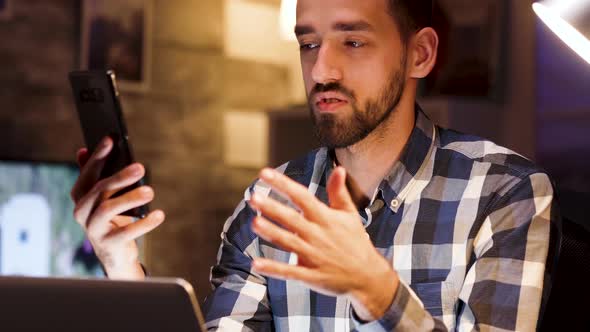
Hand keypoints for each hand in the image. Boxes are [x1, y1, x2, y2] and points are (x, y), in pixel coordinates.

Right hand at [70, 137, 164, 278]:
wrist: (115, 254)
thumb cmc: (112, 218)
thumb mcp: (105, 197)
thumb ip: (96, 175)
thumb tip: (82, 150)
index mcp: (81, 197)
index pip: (87, 173)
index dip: (97, 156)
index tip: (111, 139)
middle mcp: (82, 212)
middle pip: (99, 190)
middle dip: (120, 177)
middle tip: (141, 167)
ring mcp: (93, 230)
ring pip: (108, 209)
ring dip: (131, 198)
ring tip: (150, 191)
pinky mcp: (108, 245)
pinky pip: (126, 233)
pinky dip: (144, 223)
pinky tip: (159, 214)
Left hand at [248, 166, 398, 320]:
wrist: (369, 277)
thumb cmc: (356, 243)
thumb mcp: (350, 215)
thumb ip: (339, 192)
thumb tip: (339, 169)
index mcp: (325, 218)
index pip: (302, 196)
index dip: (283, 184)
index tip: (265, 173)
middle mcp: (318, 235)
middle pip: (292, 218)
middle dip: (272, 208)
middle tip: (253, 197)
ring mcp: (314, 256)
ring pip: (288, 242)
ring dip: (271, 233)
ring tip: (254, 222)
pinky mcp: (311, 275)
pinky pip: (290, 272)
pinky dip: (273, 268)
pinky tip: (256, 264)